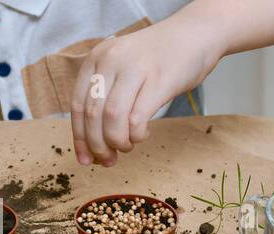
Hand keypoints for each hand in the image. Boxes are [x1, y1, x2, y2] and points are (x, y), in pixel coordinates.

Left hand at [70, 19, 223, 166]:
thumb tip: (92, 143)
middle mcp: (111, 61)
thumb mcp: (121, 67)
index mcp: (96, 58)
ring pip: (112, 118)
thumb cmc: (158, 58)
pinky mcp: (158, 80)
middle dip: (98, 145)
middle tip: (108, 160)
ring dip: (117, 141)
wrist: (196, 33)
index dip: (80, 138)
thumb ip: (105, 96)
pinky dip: (136, 134)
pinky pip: (137, 118)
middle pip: (93, 115)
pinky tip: (142, 135)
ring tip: (127, 146)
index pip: (77, 106)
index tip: (86, 160)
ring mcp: (134, 69)